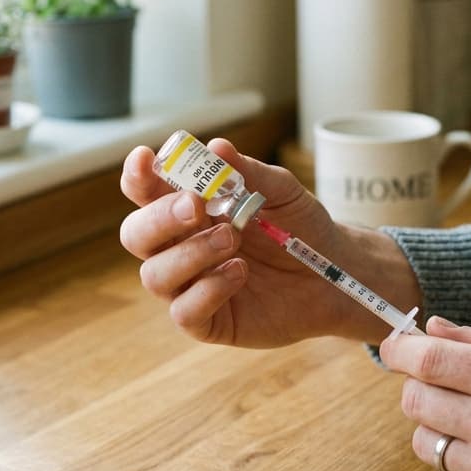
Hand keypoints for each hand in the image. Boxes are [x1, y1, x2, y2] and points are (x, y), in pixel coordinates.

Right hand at [120, 138, 420, 346]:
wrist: (334, 272)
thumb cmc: (301, 228)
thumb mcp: (282, 192)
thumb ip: (249, 172)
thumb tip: (217, 148)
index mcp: (187, 211)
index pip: (145, 193)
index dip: (137, 177)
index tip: (146, 158)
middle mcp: (179, 248)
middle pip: (136, 235)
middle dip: (159, 218)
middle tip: (195, 205)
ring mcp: (190, 286)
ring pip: (155, 275)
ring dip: (191, 253)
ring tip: (233, 239)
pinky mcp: (209, 322)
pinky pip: (184, 312)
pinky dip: (207, 289)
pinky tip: (239, 272)